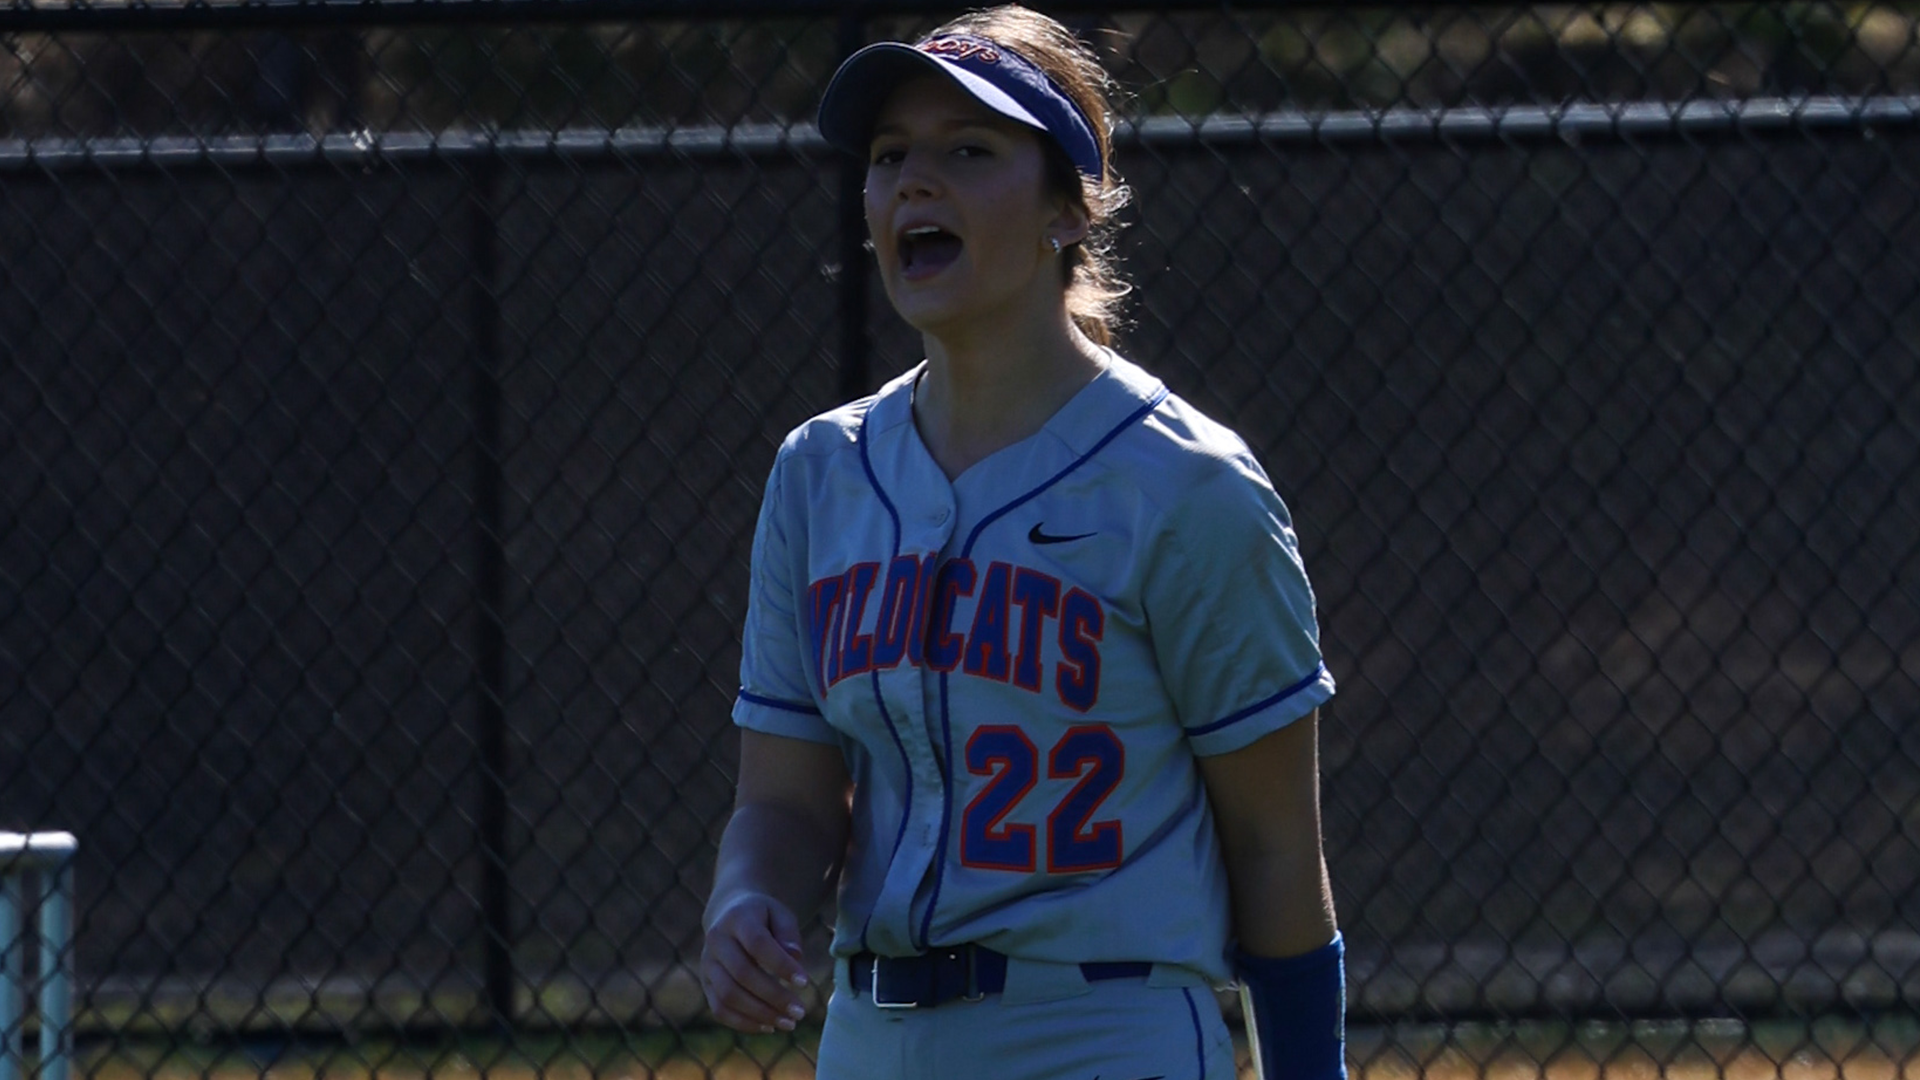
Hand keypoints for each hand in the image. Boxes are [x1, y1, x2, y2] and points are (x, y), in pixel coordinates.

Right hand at [700, 892, 810, 1032]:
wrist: (730, 913)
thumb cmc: (763, 916)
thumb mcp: (780, 914)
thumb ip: (788, 934)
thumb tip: (795, 956)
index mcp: (736, 918)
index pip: (757, 943)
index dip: (780, 965)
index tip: (805, 982)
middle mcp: (716, 940)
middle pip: (742, 973)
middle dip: (773, 996)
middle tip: (800, 1012)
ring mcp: (707, 963)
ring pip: (728, 995)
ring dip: (760, 1014)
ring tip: (789, 1024)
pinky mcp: (706, 983)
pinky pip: (720, 1009)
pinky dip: (744, 1023)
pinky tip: (769, 1027)